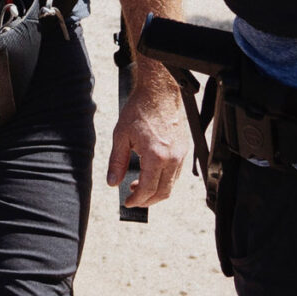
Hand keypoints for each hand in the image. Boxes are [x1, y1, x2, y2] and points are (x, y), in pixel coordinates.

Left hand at [105, 79, 189, 208]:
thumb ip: (116, 162)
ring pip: (172, 185)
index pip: (148, 189)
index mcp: (155, 156)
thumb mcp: (121, 136)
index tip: (128, 203)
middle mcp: (172, 158)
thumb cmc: (140, 110)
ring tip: (139, 186)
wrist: (159, 92)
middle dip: (148, 201)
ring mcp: (180, 154)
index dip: (137, 200)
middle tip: (133, 198)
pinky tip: (151, 174)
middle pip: (163, 192)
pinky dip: (164, 180)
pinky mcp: (184, 149)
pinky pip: (177, 173)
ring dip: (156, 191)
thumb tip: (112, 182)